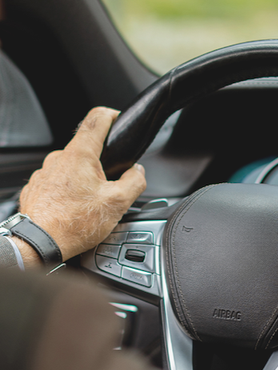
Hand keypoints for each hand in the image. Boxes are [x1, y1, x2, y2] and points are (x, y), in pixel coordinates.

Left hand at [16, 107, 146, 267]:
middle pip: (85, 150)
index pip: (95, 120)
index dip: (110, 115)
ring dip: (83, 181)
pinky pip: (57, 183)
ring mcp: (44, 173)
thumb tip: (138, 172)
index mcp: (79, 156)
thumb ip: (134, 181)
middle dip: (100, 164)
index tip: (116, 117)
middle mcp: (58, 159)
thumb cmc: (75, 223)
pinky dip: (68, 192)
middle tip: (110, 186)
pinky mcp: (36, 188)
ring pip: (71, 168)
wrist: (40, 243)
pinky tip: (74, 209)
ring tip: (90, 205)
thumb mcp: (118, 203)